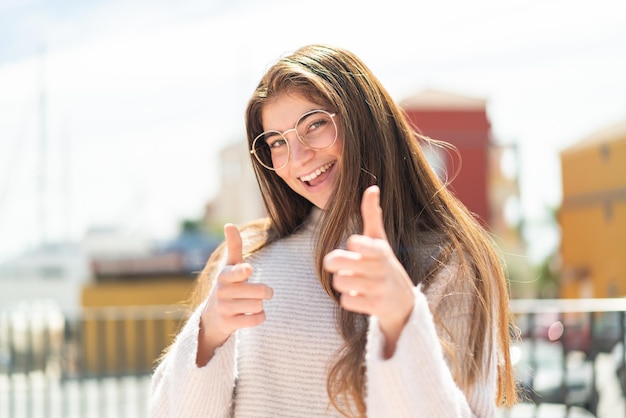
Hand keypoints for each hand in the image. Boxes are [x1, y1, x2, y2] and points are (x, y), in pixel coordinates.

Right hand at [197, 223, 272, 365]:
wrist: (212, 317)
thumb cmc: (228, 285)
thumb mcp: (230, 266)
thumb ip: (234, 246)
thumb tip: (229, 224)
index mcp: (224, 274)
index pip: (235, 272)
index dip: (242, 271)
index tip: (248, 269)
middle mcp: (222, 291)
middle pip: (257, 292)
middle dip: (266, 292)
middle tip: (267, 292)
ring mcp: (223, 308)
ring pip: (257, 306)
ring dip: (260, 305)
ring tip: (254, 304)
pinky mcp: (228, 324)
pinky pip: (254, 320)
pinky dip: (259, 317)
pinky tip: (254, 314)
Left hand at [323, 185, 414, 357]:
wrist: (404, 303)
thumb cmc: (384, 265)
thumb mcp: (380, 240)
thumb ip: (372, 215)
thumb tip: (371, 187)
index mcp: (379, 249)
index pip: (355, 243)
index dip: (352, 245)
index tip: (357, 247)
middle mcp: (380, 267)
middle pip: (336, 262)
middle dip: (335, 264)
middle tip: (343, 267)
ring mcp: (379, 288)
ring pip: (340, 282)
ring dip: (342, 284)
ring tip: (354, 282)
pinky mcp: (377, 307)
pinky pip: (347, 301)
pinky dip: (349, 300)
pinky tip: (360, 298)